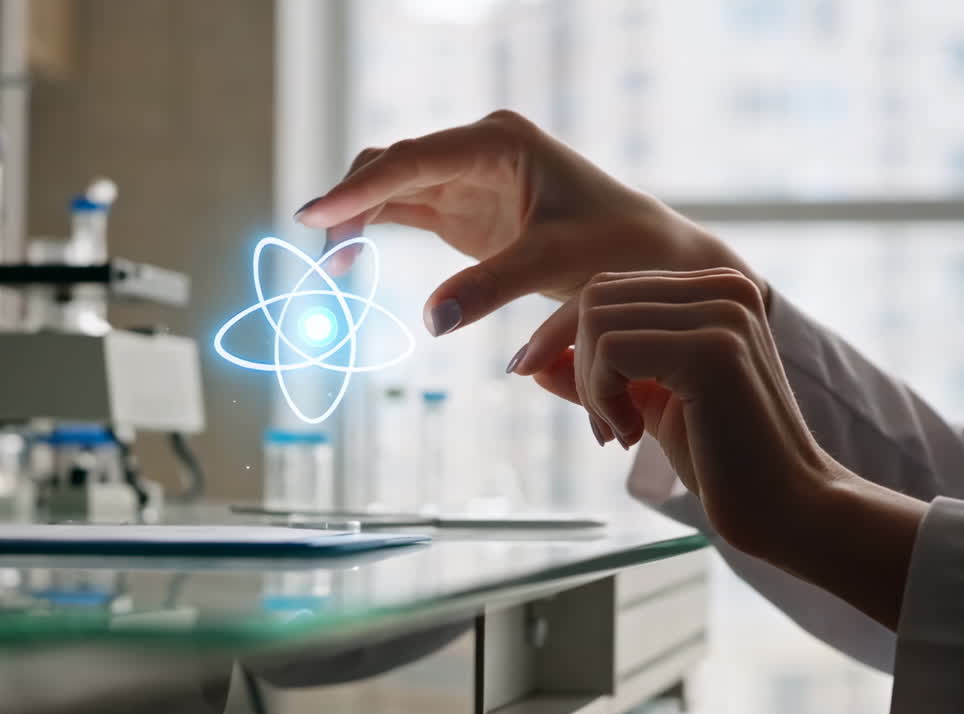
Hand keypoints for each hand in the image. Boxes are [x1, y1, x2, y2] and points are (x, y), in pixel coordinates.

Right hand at [294, 110, 759, 336]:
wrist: (649, 258)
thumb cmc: (617, 247)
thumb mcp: (556, 263)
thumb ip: (493, 286)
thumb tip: (432, 321)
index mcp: (499, 142)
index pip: (414, 158)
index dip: (360, 187)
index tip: (314, 213)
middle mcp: (476, 150)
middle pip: (390, 165)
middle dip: (350, 206)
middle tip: (325, 261)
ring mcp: (464, 179)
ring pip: (388, 187)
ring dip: (355, 221)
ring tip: (332, 270)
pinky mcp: (460, 211)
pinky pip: (400, 211)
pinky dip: (370, 232)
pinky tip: (347, 262)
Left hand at [515, 268, 828, 551]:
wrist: (788, 508)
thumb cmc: (722, 459)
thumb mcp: (646, 404)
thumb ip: (596, 375)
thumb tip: (533, 362)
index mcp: (716, 289)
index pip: (609, 287)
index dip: (564, 334)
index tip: (547, 382)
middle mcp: (726, 287)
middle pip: (596, 296)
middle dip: (578, 363)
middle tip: (605, 425)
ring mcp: (722, 314)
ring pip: (597, 321)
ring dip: (591, 386)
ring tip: (622, 431)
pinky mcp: (711, 350)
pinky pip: (611, 351)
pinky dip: (602, 399)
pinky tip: (633, 437)